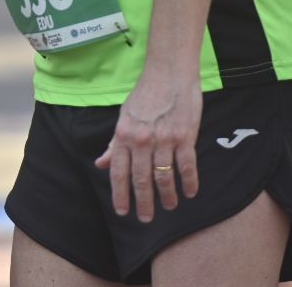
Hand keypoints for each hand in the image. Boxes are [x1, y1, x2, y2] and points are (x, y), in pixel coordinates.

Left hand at [93, 70, 201, 222]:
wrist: (169, 73)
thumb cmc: (145, 94)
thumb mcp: (124, 117)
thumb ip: (115, 143)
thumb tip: (101, 163)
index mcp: (124, 135)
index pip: (119, 172)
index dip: (120, 194)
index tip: (123, 211)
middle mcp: (142, 140)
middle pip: (141, 179)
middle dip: (143, 202)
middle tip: (146, 218)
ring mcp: (164, 139)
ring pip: (164, 176)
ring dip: (167, 195)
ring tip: (169, 206)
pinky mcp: (185, 137)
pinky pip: (187, 166)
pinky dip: (189, 182)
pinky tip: (190, 192)